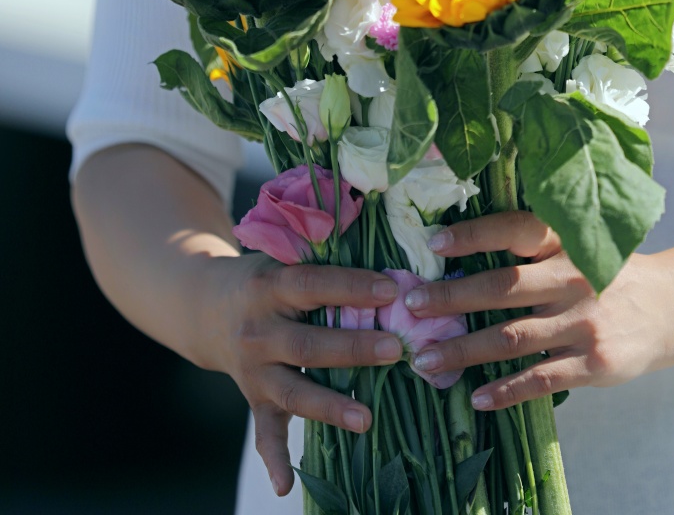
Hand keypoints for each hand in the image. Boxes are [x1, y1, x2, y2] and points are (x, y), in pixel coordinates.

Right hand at [204, 253, 402, 496]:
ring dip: (330, 406)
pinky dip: (273, 460)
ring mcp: (252, 369)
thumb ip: (324, 260)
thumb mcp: (283, 258)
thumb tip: (386, 265)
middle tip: (395, 349)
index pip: (312, 285)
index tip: (389, 289)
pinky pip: (262, 432)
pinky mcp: (253, 399)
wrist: (207, 306)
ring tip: (367, 419)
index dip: (350, 287)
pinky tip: (285, 486)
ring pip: (293, 391)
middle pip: (307, 344)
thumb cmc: (266, 277)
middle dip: (352, 348)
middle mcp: (257, 330)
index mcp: (268, 286)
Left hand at [401, 211, 673, 410]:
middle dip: (451, 297)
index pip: (515, 230)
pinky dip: (506, 391)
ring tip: (424, 359)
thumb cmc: (607, 271)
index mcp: (565, 242)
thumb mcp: (578, 243)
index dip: (474, 234)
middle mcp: (572, 278)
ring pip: (511, 338)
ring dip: (463, 350)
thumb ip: (533, 245)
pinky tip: (476, 397)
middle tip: (411, 306)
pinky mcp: (594, 363)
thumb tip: (458, 249)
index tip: (433, 243)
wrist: (672, 308)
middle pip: (502, 287)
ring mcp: (583, 323)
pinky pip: (540, 379)